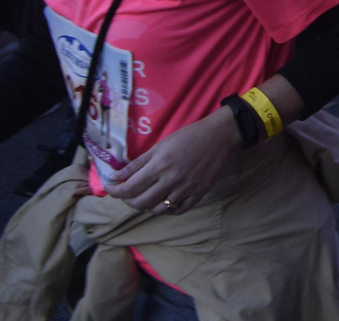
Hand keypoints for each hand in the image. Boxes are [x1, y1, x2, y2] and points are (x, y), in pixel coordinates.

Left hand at [102, 108, 238, 214]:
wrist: (220, 136)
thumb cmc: (189, 136)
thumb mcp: (160, 145)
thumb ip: (138, 163)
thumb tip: (117, 176)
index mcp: (160, 166)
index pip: (129, 187)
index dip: (115, 191)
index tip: (110, 188)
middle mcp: (171, 180)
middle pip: (141, 202)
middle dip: (128, 201)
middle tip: (126, 194)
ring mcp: (186, 189)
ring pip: (158, 210)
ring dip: (146, 207)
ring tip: (145, 198)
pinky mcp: (199, 194)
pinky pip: (178, 211)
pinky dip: (167, 210)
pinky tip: (163, 201)